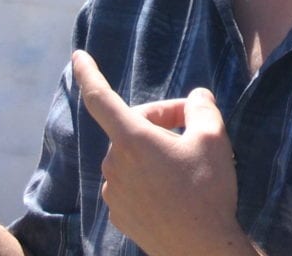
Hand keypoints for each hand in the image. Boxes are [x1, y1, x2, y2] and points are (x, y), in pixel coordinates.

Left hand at [72, 50, 256, 255]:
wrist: (202, 250)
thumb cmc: (208, 192)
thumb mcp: (214, 138)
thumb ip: (201, 107)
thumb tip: (195, 99)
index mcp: (132, 140)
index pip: (101, 98)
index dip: (88, 73)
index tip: (77, 56)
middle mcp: (114, 164)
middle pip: (131, 126)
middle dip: (159, 120)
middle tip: (191, 126)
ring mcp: (113, 192)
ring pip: (131, 155)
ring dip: (153, 150)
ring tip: (186, 163)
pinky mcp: (118, 214)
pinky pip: (130, 182)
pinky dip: (148, 176)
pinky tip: (175, 187)